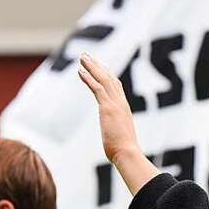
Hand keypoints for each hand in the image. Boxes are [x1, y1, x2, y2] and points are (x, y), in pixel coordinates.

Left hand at [79, 54, 158, 193]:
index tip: (99, 66)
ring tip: (82, 57)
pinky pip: (97, 88)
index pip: (115, 86)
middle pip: (109, 78)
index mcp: (123, 108)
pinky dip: (89, 78)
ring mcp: (115, 104)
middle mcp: (121, 102)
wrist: (127, 153)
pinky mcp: (108, 107)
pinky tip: (80, 71)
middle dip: (98, 65)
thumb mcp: (120, 137)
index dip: (107, 74)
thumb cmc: (124, 151)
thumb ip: (116, 134)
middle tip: (87, 55)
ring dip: (92, 66)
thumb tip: (114, 142)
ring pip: (103, 79)